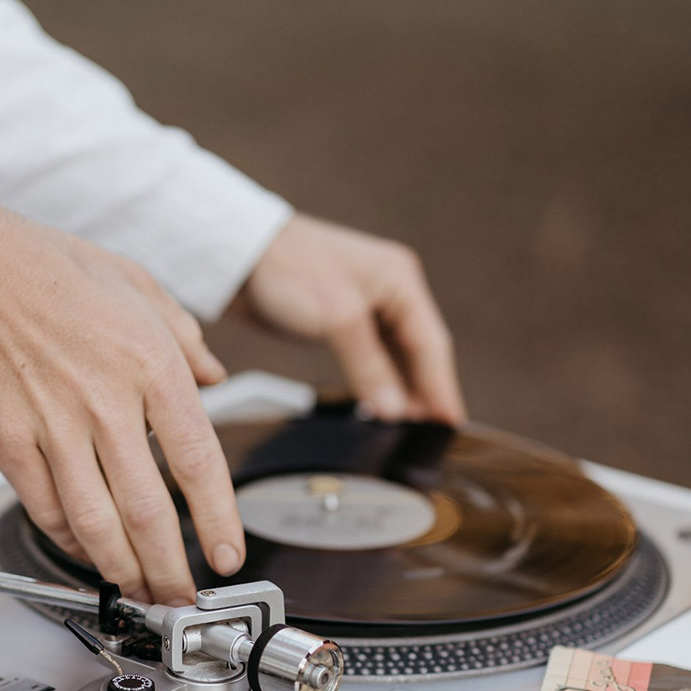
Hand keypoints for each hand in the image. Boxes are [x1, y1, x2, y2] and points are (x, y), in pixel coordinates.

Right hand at [0, 205, 244, 602]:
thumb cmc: (55, 269)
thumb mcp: (141, 286)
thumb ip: (186, 338)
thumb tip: (215, 375)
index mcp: (151, 365)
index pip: (198, 460)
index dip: (217, 519)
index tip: (226, 554)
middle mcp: (107, 401)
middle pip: (148, 509)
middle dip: (170, 568)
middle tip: (182, 597)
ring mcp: (53, 424)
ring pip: (96, 522)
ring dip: (122, 569)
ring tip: (140, 591)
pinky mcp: (7, 438)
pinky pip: (45, 506)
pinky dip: (70, 540)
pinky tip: (86, 552)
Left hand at [235, 214, 465, 424]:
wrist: (238, 255)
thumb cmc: (289, 269)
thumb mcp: (338, 319)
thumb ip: (370, 367)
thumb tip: (395, 410)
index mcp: (400, 281)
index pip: (432, 344)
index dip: (442, 388)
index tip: (451, 425)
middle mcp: (391, 292)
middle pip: (420, 352)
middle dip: (426, 393)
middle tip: (433, 435)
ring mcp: (368, 305)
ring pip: (397, 356)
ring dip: (403, 390)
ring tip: (410, 429)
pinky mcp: (344, 320)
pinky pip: (374, 357)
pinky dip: (379, 382)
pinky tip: (382, 405)